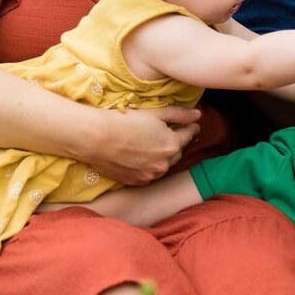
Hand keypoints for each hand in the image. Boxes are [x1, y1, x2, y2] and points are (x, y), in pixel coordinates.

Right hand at [84, 105, 200, 184]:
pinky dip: (149, 165)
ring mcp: (150, 175)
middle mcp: (164, 164)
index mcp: (172, 145)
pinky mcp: (137, 181)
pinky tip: (140, 156)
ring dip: (162, 156)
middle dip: (175, 142)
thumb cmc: (125, 121)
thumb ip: (179, 114)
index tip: (192, 124)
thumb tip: (198, 115)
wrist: (97, 139)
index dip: (191, 127)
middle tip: (169, 133)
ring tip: (152, 145)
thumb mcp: (155, 113)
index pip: (189, 135)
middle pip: (177, 151)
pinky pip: (149, 173)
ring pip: (163, 164)